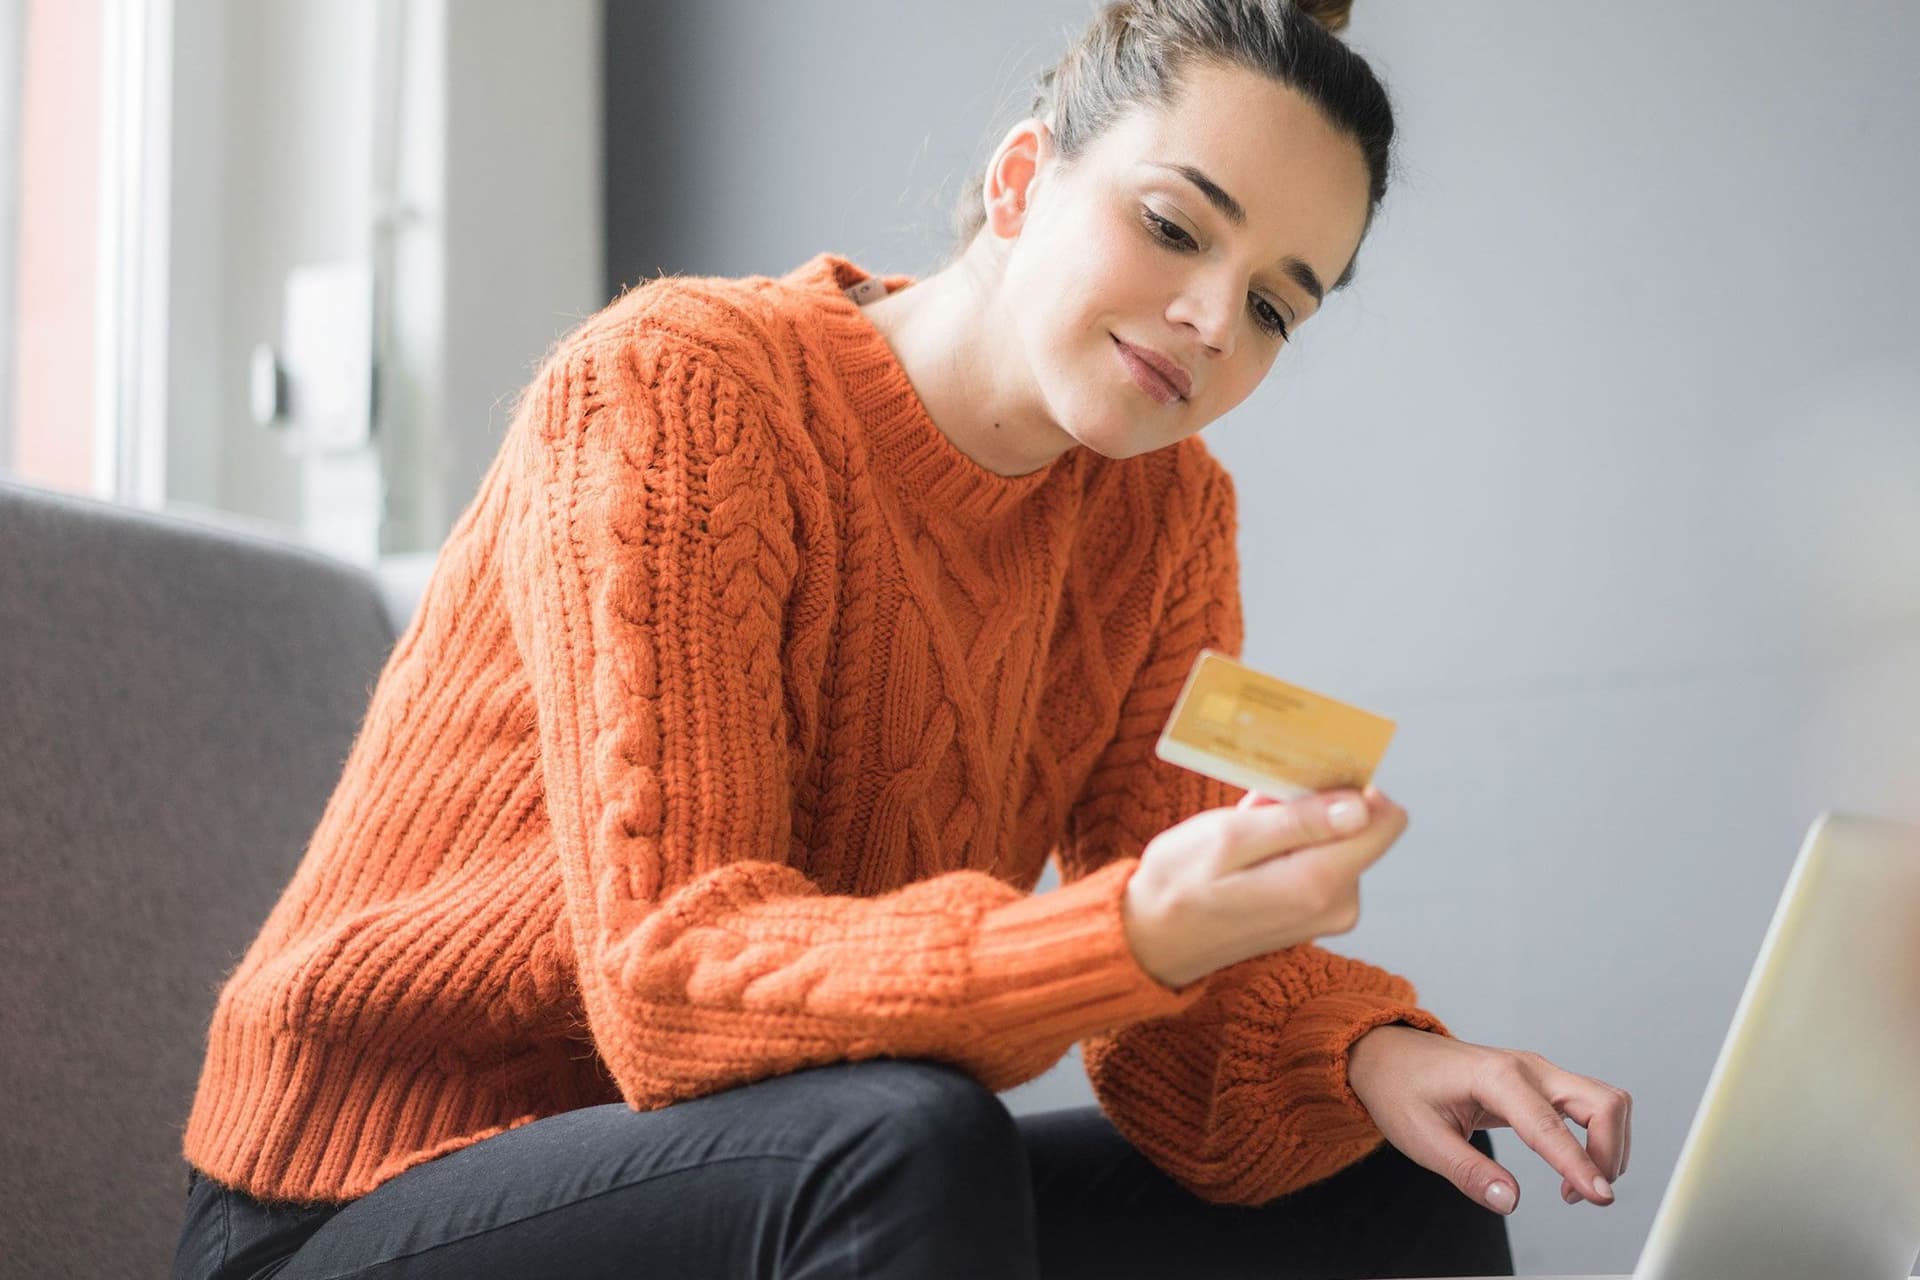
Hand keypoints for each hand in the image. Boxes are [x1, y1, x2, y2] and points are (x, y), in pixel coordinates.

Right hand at [1123, 784, 1406, 988]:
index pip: (1385, 820)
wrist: (1151, 941)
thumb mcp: (1229, 838)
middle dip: (1313, 806)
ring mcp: (1328, 913)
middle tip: (1256, 808)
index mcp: (1320, 883)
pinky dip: (1290, 846)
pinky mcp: (1314, 914)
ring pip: (1337, 841)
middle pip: (1358, 826)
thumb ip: (1298, 822)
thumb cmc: (1179, 884)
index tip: (1306, 779)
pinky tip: (1249, 851)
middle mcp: (1338, 904)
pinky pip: (1320, 862)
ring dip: (1296, 824)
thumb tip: (1362, 807)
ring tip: (1244, 832)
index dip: (1351, 787)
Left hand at [1345, 1024, 1632, 1214]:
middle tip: (1586, 1196)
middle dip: (1609, 1153)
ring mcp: (1537, 1072)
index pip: (1550, 1125)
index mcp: (1495, 1076)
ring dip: (1608, 1146)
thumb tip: (1508, 1200)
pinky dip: (1597, 1136)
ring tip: (1575, 1185)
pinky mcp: (1540, 1083)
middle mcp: (1526, 1067)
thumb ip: (1467, 1171)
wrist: (1388, 1054)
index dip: (1579, 1164)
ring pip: (1604, 1102)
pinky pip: (1589, 1105)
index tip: (1600, 1197)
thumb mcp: (1421, 1137)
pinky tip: (1572, 1164)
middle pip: (1601, 1102)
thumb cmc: (1399, 1088)